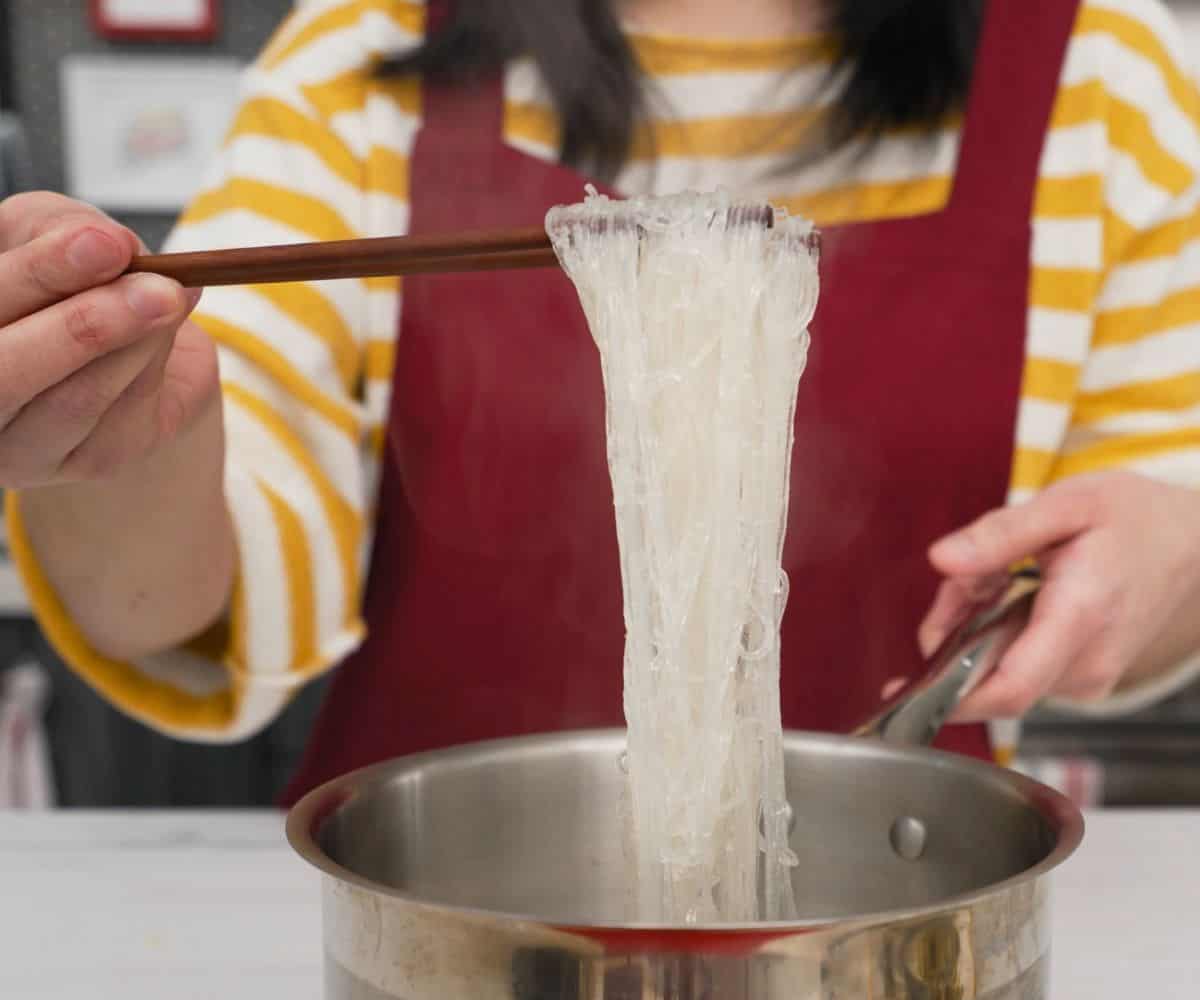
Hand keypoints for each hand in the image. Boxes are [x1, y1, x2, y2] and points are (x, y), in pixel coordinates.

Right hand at [0, 192, 214, 487]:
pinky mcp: (85, 462)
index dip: (41, 273)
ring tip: (170, 296)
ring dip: (133, 344)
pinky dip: (152, 365)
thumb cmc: (70, 282)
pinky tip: (166, 328)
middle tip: (157, 287)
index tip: (108, 244)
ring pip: (73, 400)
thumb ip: (63, 228)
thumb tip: (115, 245)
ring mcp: (19, 446)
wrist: (128, 345)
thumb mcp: (51, 234)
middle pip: (6, 371)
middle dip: (85, 324)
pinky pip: (123, 416)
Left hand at [920, 470, 1199, 720]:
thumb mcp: (1069, 504)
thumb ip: (1001, 533)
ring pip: (1000, 666)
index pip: (1009, 686)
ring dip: (976, 627)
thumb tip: (942, 558)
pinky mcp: (1083, 678)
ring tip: (1000, 576)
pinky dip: (1000, 632)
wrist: (1195, 542)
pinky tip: (1016, 593)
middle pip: (989, 670)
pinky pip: (1019, 665)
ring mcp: (1087, 677)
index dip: (951, 697)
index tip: (905, 690)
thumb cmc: (1137, 519)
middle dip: (956, 631)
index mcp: (1081, 616)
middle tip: (967, 581)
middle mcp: (1086, 661)